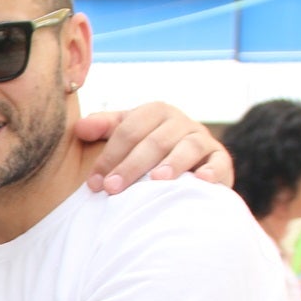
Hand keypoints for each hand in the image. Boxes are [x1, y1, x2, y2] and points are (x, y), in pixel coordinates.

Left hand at [76, 103, 232, 193]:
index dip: (109, 155)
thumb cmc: (145, 150)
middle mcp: (181, 122)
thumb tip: (79, 128)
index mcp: (156, 112)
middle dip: (132, 165)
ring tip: (155, 181)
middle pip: (156, 140)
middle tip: (112, 189)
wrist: (186, 164)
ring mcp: (203, 140)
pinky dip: (212, 171)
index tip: (94, 182)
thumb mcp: (125, 134)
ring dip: (173, 163)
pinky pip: (220, 163)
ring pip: (189, 147)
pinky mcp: (221, 160)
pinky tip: (200, 181)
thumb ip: (103, 128)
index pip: (129, 129)